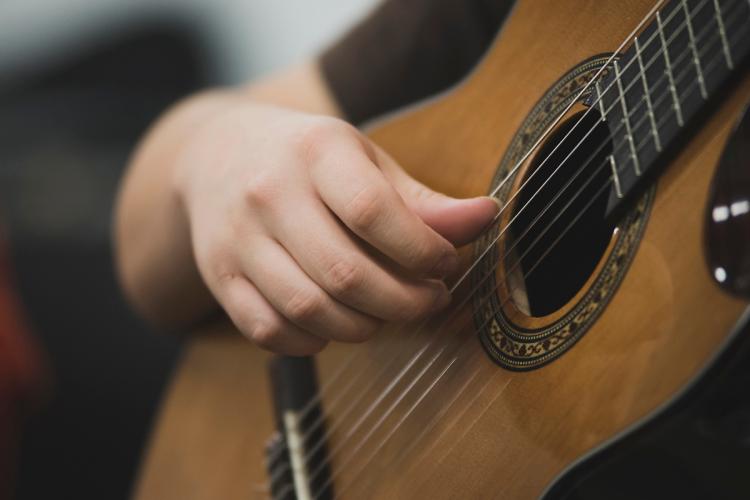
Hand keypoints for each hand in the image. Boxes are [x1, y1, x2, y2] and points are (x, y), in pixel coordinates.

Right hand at [176, 102, 497, 354]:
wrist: (216, 154)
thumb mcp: (363, 161)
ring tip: (385, 314)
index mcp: (315, 151)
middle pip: (344, 272)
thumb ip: (421, 199)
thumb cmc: (307, 159)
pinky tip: (332, 326)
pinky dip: (309, 341)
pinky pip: (267, 330)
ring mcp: (238, 238)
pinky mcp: (218, 275)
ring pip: (308, 308)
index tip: (446, 265)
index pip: (373, 212)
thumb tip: (486, 217)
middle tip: (430, 300)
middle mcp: (269, 193)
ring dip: (362, 327)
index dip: (421, 250)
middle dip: (403, 302)